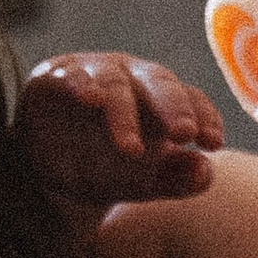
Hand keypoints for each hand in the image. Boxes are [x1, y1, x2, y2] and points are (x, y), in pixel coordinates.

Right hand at [19, 53, 222, 208]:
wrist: (44, 171)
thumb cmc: (104, 168)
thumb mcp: (142, 183)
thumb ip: (176, 180)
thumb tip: (206, 172)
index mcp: (161, 99)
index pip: (191, 99)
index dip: (205, 117)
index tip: (213, 143)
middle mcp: (133, 79)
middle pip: (160, 83)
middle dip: (174, 107)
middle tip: (185, 134)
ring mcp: (94, 74)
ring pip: (116, 85)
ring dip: (124, 114)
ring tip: (131, 148)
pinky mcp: (56, 79)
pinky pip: (72, 76)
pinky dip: (82, 84)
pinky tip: (90, 99)